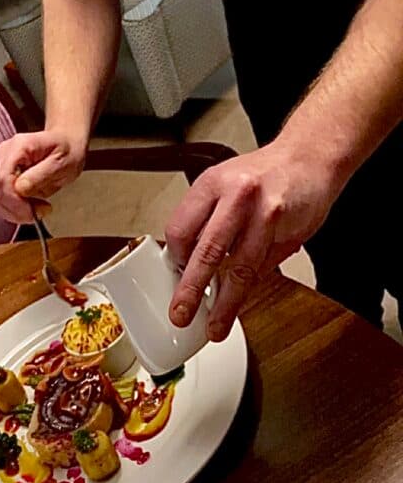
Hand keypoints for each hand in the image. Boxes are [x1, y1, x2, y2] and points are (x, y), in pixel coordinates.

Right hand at [0, 129, 86, 223]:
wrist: (67, 143)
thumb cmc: (67, 150)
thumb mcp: (62, 162)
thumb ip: (40, 175)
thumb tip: (20, 189)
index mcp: (19, 146)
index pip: (4, 178)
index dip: (15, 201)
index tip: (32, 213)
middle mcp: (6, 154)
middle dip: (18, 209)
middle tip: (41, 212)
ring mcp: (2, 165)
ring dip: (16, 212)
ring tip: (39, 210)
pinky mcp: (4, 177)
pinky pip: (2, 200)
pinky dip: (15, 210)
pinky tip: (32, 207)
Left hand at [165, 138, 345, 341]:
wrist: (308, 158)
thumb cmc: (263, 175)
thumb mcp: (224, 185)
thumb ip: (206, 220)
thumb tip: (188, 263)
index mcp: (211, 183)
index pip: (181, 229)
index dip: (176, 259)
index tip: (174, 278)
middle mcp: (236, 195)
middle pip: (208, 251)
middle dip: (192, 289)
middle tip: (182, 314)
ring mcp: (265, 212)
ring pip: (240, 267)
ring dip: (226, 302)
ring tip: (216, 324)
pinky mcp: (287, 230)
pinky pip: (265, 267)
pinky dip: (252, 286)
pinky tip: (242, 299)